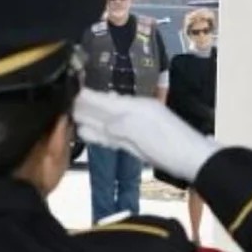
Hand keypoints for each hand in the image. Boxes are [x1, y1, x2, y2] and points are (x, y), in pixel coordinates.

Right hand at [73, 89, 218, 183]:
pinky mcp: (135, 144)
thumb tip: (93, 121)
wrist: (191, 160)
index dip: (87, 97)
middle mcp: (133, 114)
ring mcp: (134, 129)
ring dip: (89, 120)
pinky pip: (112, 136)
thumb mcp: (138, 131)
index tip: (67, 90)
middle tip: (60, 103)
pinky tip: (87, 133)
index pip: (105, 100)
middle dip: (85, 107)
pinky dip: (99, 134)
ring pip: (106, 123)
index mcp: (135, 106)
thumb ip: (115, 125)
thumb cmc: (167, 143)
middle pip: (104, 110)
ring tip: (69, 116)